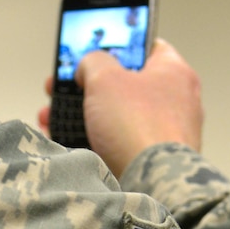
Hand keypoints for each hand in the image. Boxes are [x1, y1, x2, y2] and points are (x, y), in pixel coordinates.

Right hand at [39, 40, 203, 175]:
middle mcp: (177, 101)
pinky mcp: (154, 159)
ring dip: (83, 115)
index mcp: (174, 72)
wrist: (153, 182)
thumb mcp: (105, 77)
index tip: (93, 50)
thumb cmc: (139, 126)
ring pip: (118, 116)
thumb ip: (93, 62)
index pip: (147, 46)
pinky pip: (118, 144)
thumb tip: (88, 67)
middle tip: (63, 87)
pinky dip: (92, 141)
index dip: (117, 45)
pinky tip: (66, 142)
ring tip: (52, 116)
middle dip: (89, 86)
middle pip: (126, 84)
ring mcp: (167, 133)